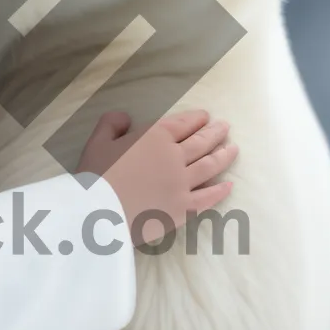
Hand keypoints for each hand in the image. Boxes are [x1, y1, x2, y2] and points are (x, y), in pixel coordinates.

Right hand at [76, 109, 237, 246]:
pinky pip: (207, 198)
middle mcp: (174, 157)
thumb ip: (112, 123)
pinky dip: (220, 190)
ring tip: (233, 149)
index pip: (182, 124)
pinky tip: (229, 186)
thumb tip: (126, 117)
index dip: (196, 118)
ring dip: (224, 156)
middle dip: (215, 132)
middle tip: (225, 127)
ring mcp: (182, 184)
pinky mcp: (183, 209)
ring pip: (209, 166)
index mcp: (155, 137)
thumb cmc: (95, 175)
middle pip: (201, 142)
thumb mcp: (97, 141)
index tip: (206, 116)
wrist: (99, 213)